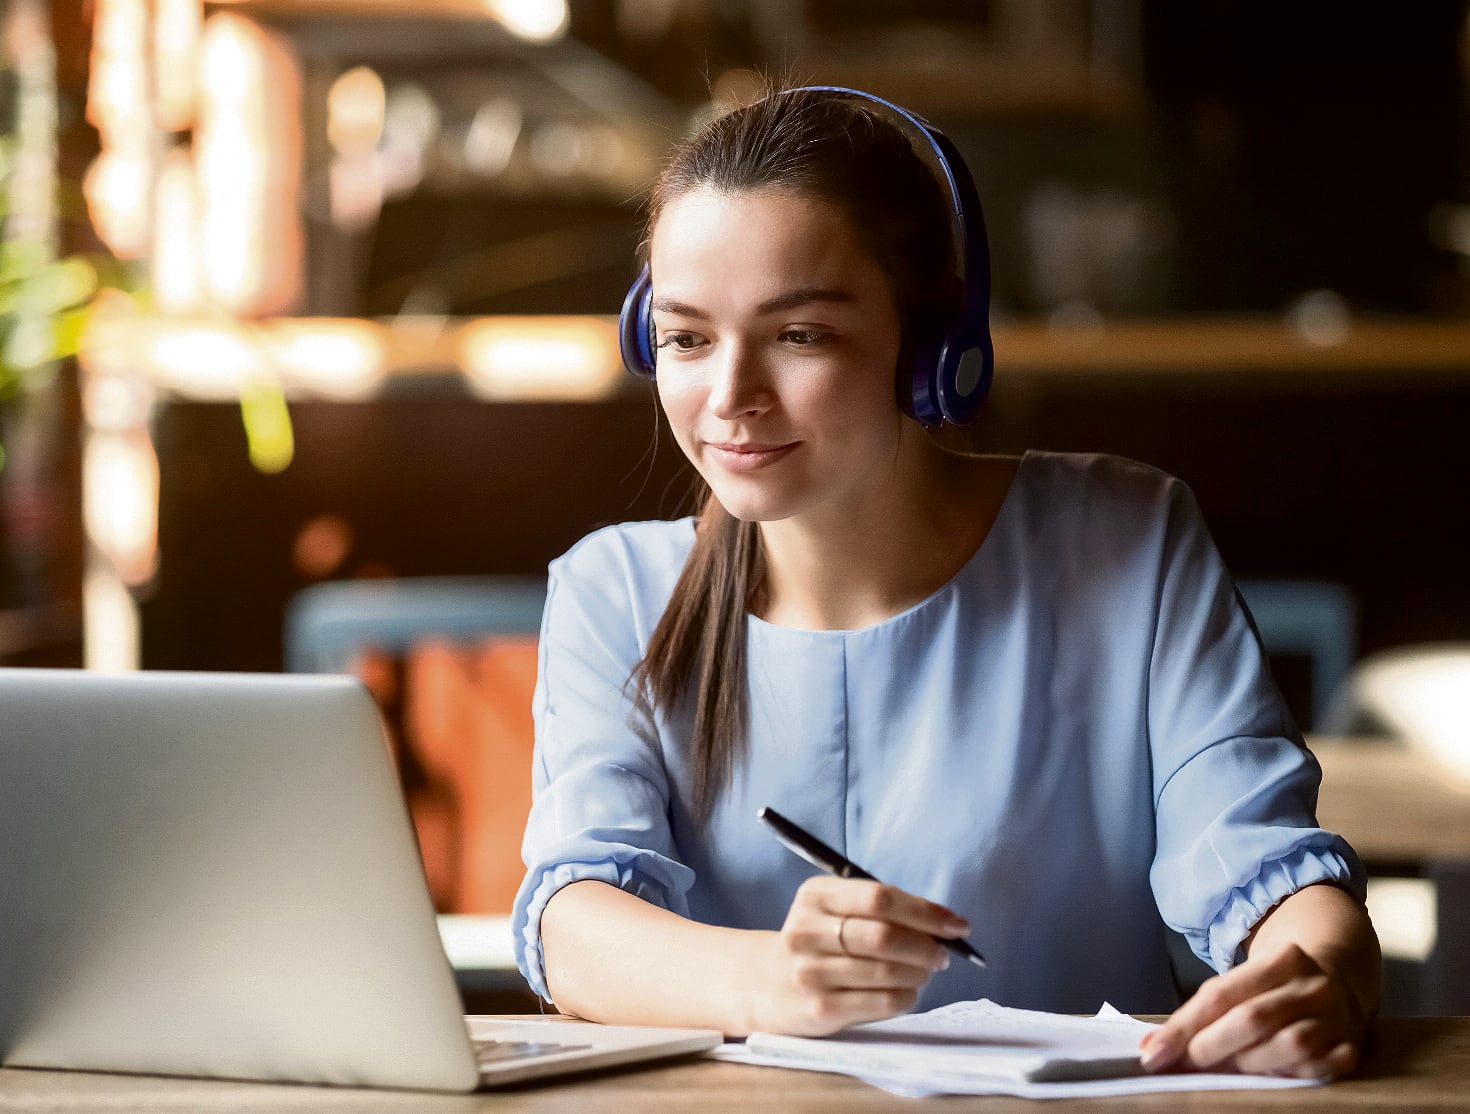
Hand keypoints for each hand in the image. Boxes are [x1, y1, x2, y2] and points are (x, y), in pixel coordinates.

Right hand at [754, 875, 967, 1035]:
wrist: (768, 984)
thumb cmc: (819, 941)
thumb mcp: (836, 909)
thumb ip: (882, 909)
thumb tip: (946, 922)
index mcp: (816, 895)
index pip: (880, 897)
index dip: (925, 911)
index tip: (957, 925)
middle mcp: (807, 930)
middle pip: (884, 936)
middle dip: (926, 946)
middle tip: (943, 954)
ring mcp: (810, 971)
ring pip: (886, 972)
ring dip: (919, 973)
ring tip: (925, 972)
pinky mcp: (820, 1008)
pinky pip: (880, 1002)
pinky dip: (906, 997)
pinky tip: (908, 992)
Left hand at [1139, 943, 1366, 1079]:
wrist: (1339, 979)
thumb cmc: (1275, 987)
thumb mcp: (1244, 982)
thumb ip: (1203, 1012)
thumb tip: (1154, 1048)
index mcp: (1283, 959)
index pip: (1221, 994)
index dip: (1183, 1027)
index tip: (1152, 1053)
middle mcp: (1313, 986)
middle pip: (1252, 1018)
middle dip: (1210, 1047)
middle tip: (1184, 1066)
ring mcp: (1338, 1018)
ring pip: (1288, 1046)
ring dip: (1247, 1065)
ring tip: (1223, 1072)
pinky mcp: (1351, 1050)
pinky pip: (1315, 1070)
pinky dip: (1285, 1078)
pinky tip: (1265, 1080)